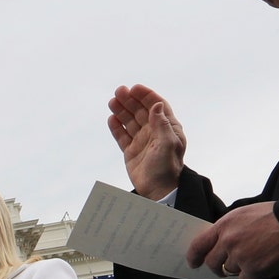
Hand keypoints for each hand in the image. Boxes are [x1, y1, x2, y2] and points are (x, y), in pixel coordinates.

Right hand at [106, 84, 184, 200]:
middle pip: (140, 111)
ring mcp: (142, 141)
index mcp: (168, 128)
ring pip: (130, 122)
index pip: (157, 106)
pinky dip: (116, 127)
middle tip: (119, 91)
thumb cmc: (167, 167)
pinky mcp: (131, 152)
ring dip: (122, 110)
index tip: (134, 88)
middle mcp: (155, 132)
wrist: (158, 190)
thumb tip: (156, 105)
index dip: (146, 96)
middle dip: (130, 100)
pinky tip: (111, 118)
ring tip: (112, 102)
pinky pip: (122, 136)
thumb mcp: (167, 144)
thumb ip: (161, 124)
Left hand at [186, 202, 278, 278]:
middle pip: (212, 263)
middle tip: (225, 269)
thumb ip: (230, 228)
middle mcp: (229, 241)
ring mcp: (241, 256)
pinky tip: (266, 265)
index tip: (194, 263)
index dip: (194, 256)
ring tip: (260, 256)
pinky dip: (254, 276)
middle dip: (217, 267)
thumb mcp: (248, 213)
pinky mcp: (254, 270)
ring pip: (231, 271)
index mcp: (226, 224)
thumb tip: (219, 244)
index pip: (199, 244)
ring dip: (242, 268)